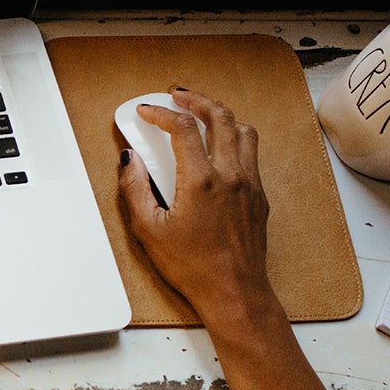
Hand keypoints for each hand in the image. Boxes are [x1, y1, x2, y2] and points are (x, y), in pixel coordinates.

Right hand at [118, 89, 275, 327]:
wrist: (234, 293)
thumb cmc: (193, 267)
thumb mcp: (148, 230)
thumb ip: (135, 190)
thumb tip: (129, 161)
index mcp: (201, 180)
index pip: (182, 128)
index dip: (161, 112)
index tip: (147, 111)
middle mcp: (231, 175)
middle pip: (220, 117)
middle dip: (197, 100)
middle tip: (179, 96)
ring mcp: (250, 184)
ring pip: (243, 130)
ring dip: (221, 116)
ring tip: (203, 115)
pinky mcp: (259, 196)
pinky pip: (251, 153)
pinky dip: (235, 138)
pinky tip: (220, 148)